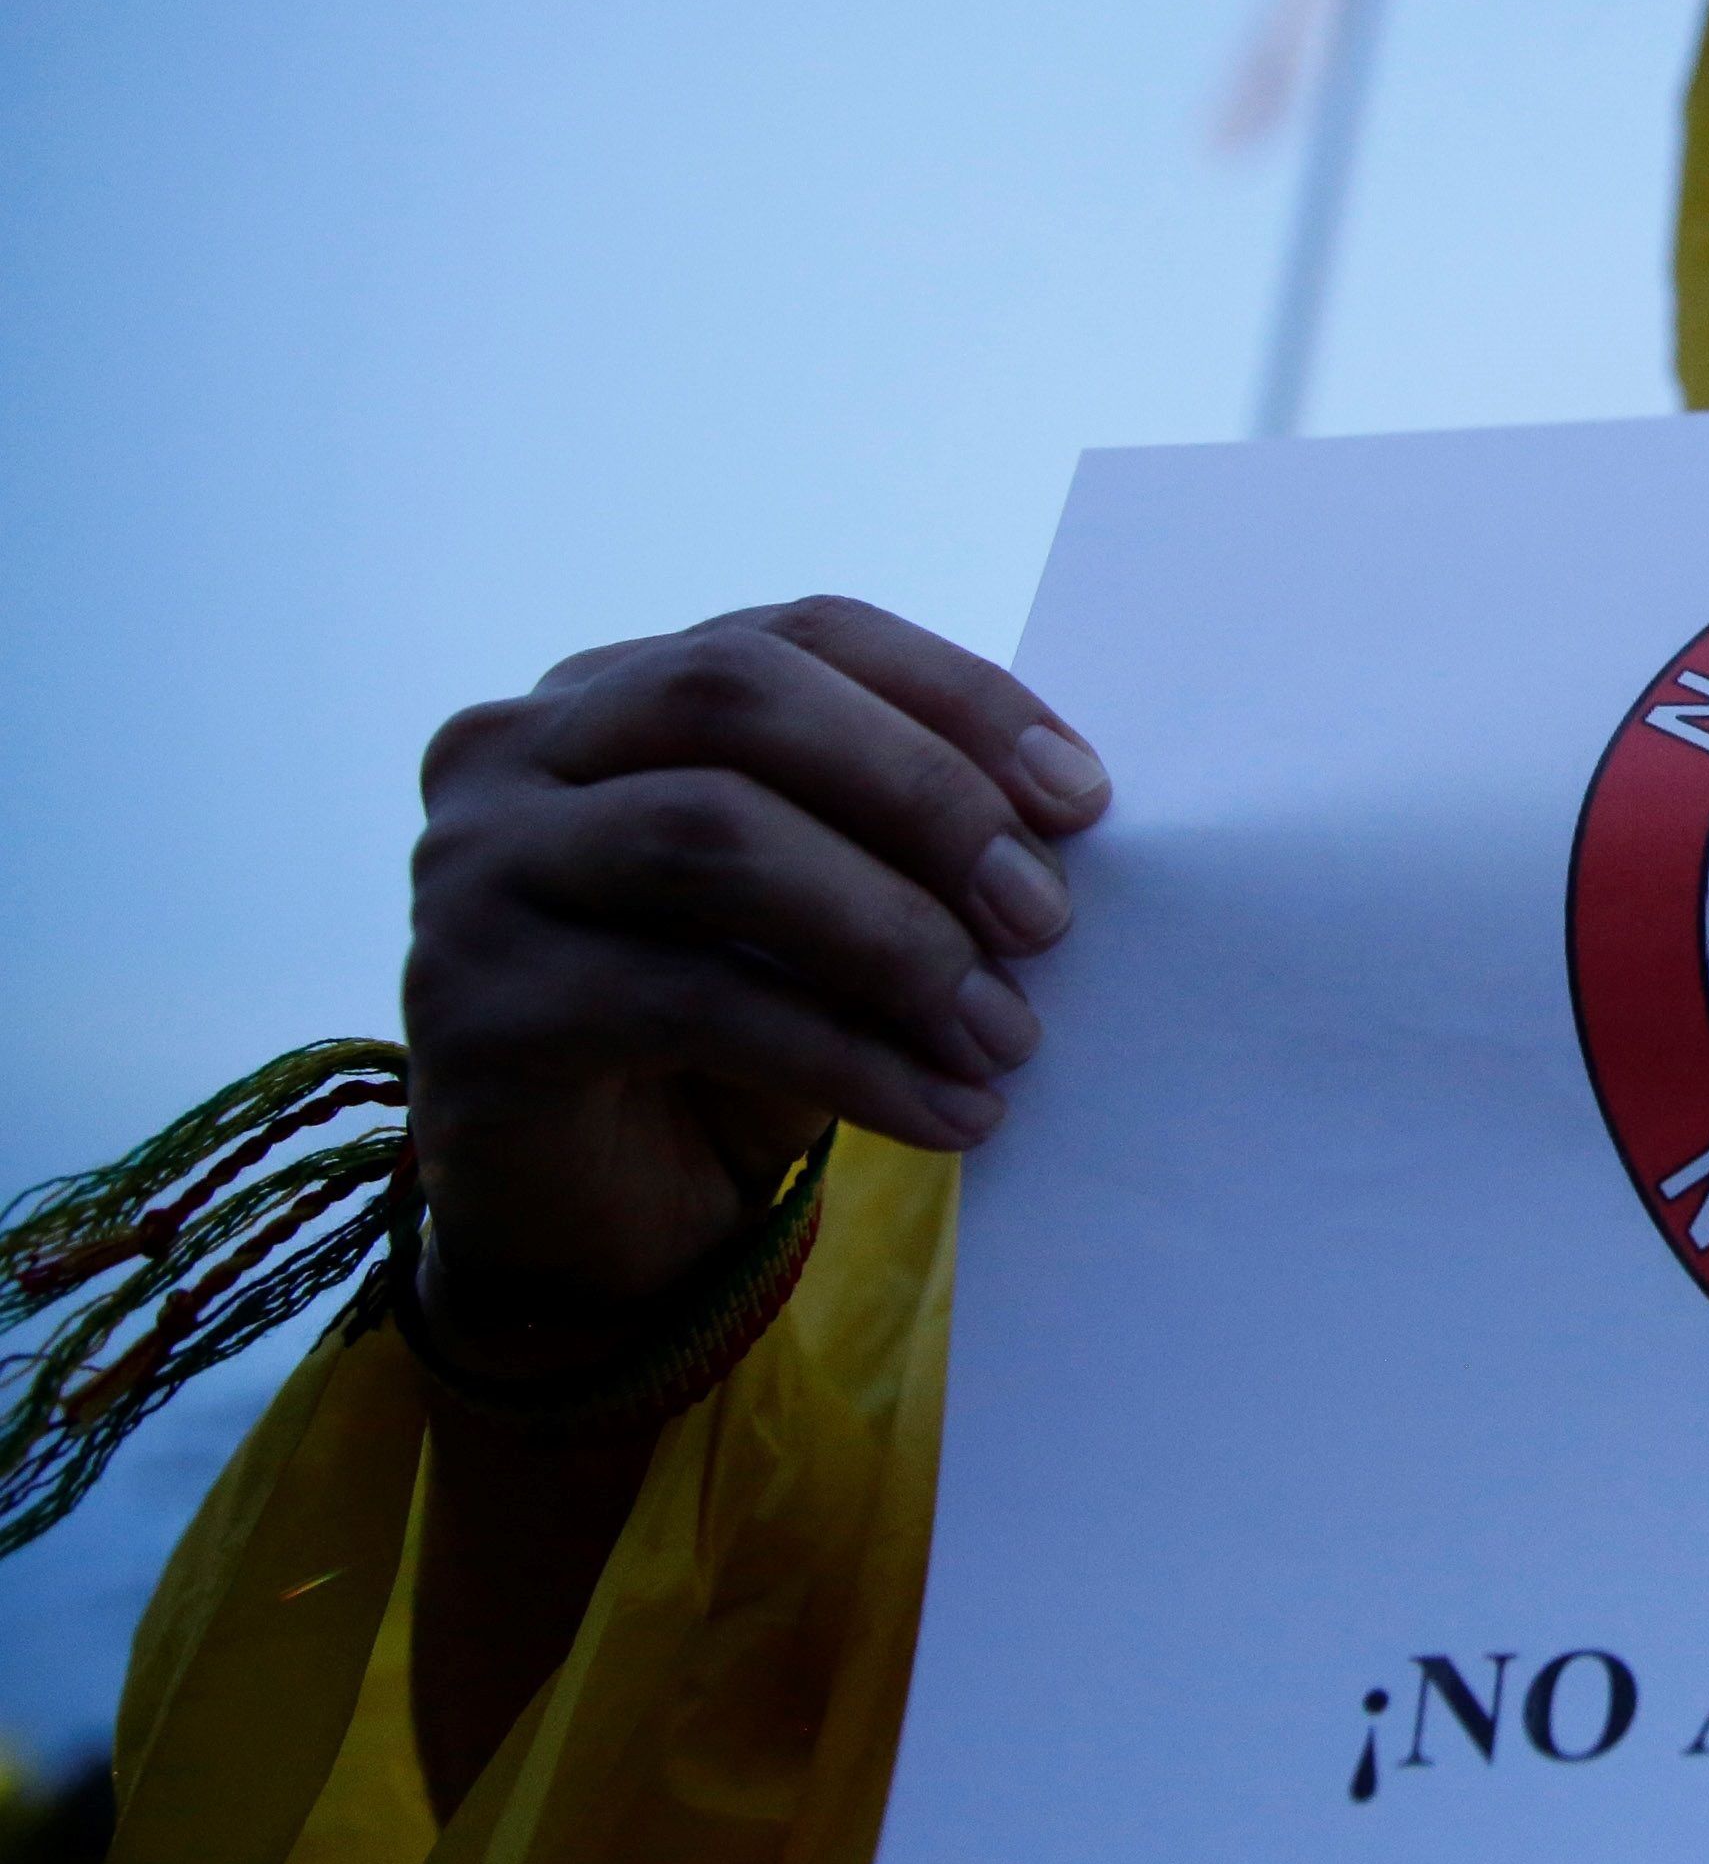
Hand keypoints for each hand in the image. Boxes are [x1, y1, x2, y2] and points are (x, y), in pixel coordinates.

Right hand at [401, 596, 1108, 1334]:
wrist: (590, 1229)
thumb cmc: (729, 1045)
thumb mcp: (825, 914)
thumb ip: (899, 837)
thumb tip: (1061, 816)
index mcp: (616, 691)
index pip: (806, 634)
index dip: (956, 696)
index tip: (1082, 797)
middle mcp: (517, 751)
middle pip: (737, 696)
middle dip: (920, 792)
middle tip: (1044, 916)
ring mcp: (474, 868)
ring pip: (708, 835)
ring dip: (892, 935)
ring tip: (1005, 1033)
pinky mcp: (471, 1003)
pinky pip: (692, 1000)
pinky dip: (849, 1058)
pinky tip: (950, 1113)